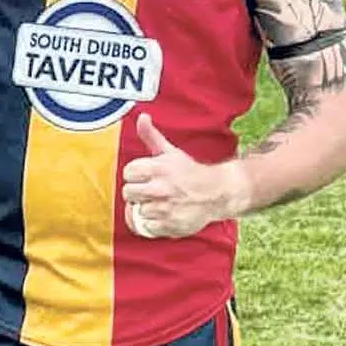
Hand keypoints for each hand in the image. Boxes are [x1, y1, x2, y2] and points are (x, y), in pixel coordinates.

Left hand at [121, 114, 246, 239]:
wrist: (217, 192)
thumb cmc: (189, 172)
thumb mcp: (170, 152)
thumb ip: (151, 136)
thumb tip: (141, 117)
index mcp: (158, 168)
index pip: (128, 173)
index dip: (135, 175)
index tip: (145, 176)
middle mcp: (160, 188)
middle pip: (128, 192)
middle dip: (137, 192)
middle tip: (150, 191)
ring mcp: (165, 207)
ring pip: (137, 210)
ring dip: (146, 208)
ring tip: (159, 203)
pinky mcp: (170, 225)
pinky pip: (147, 227)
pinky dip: (153, 224)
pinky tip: (163, 215)